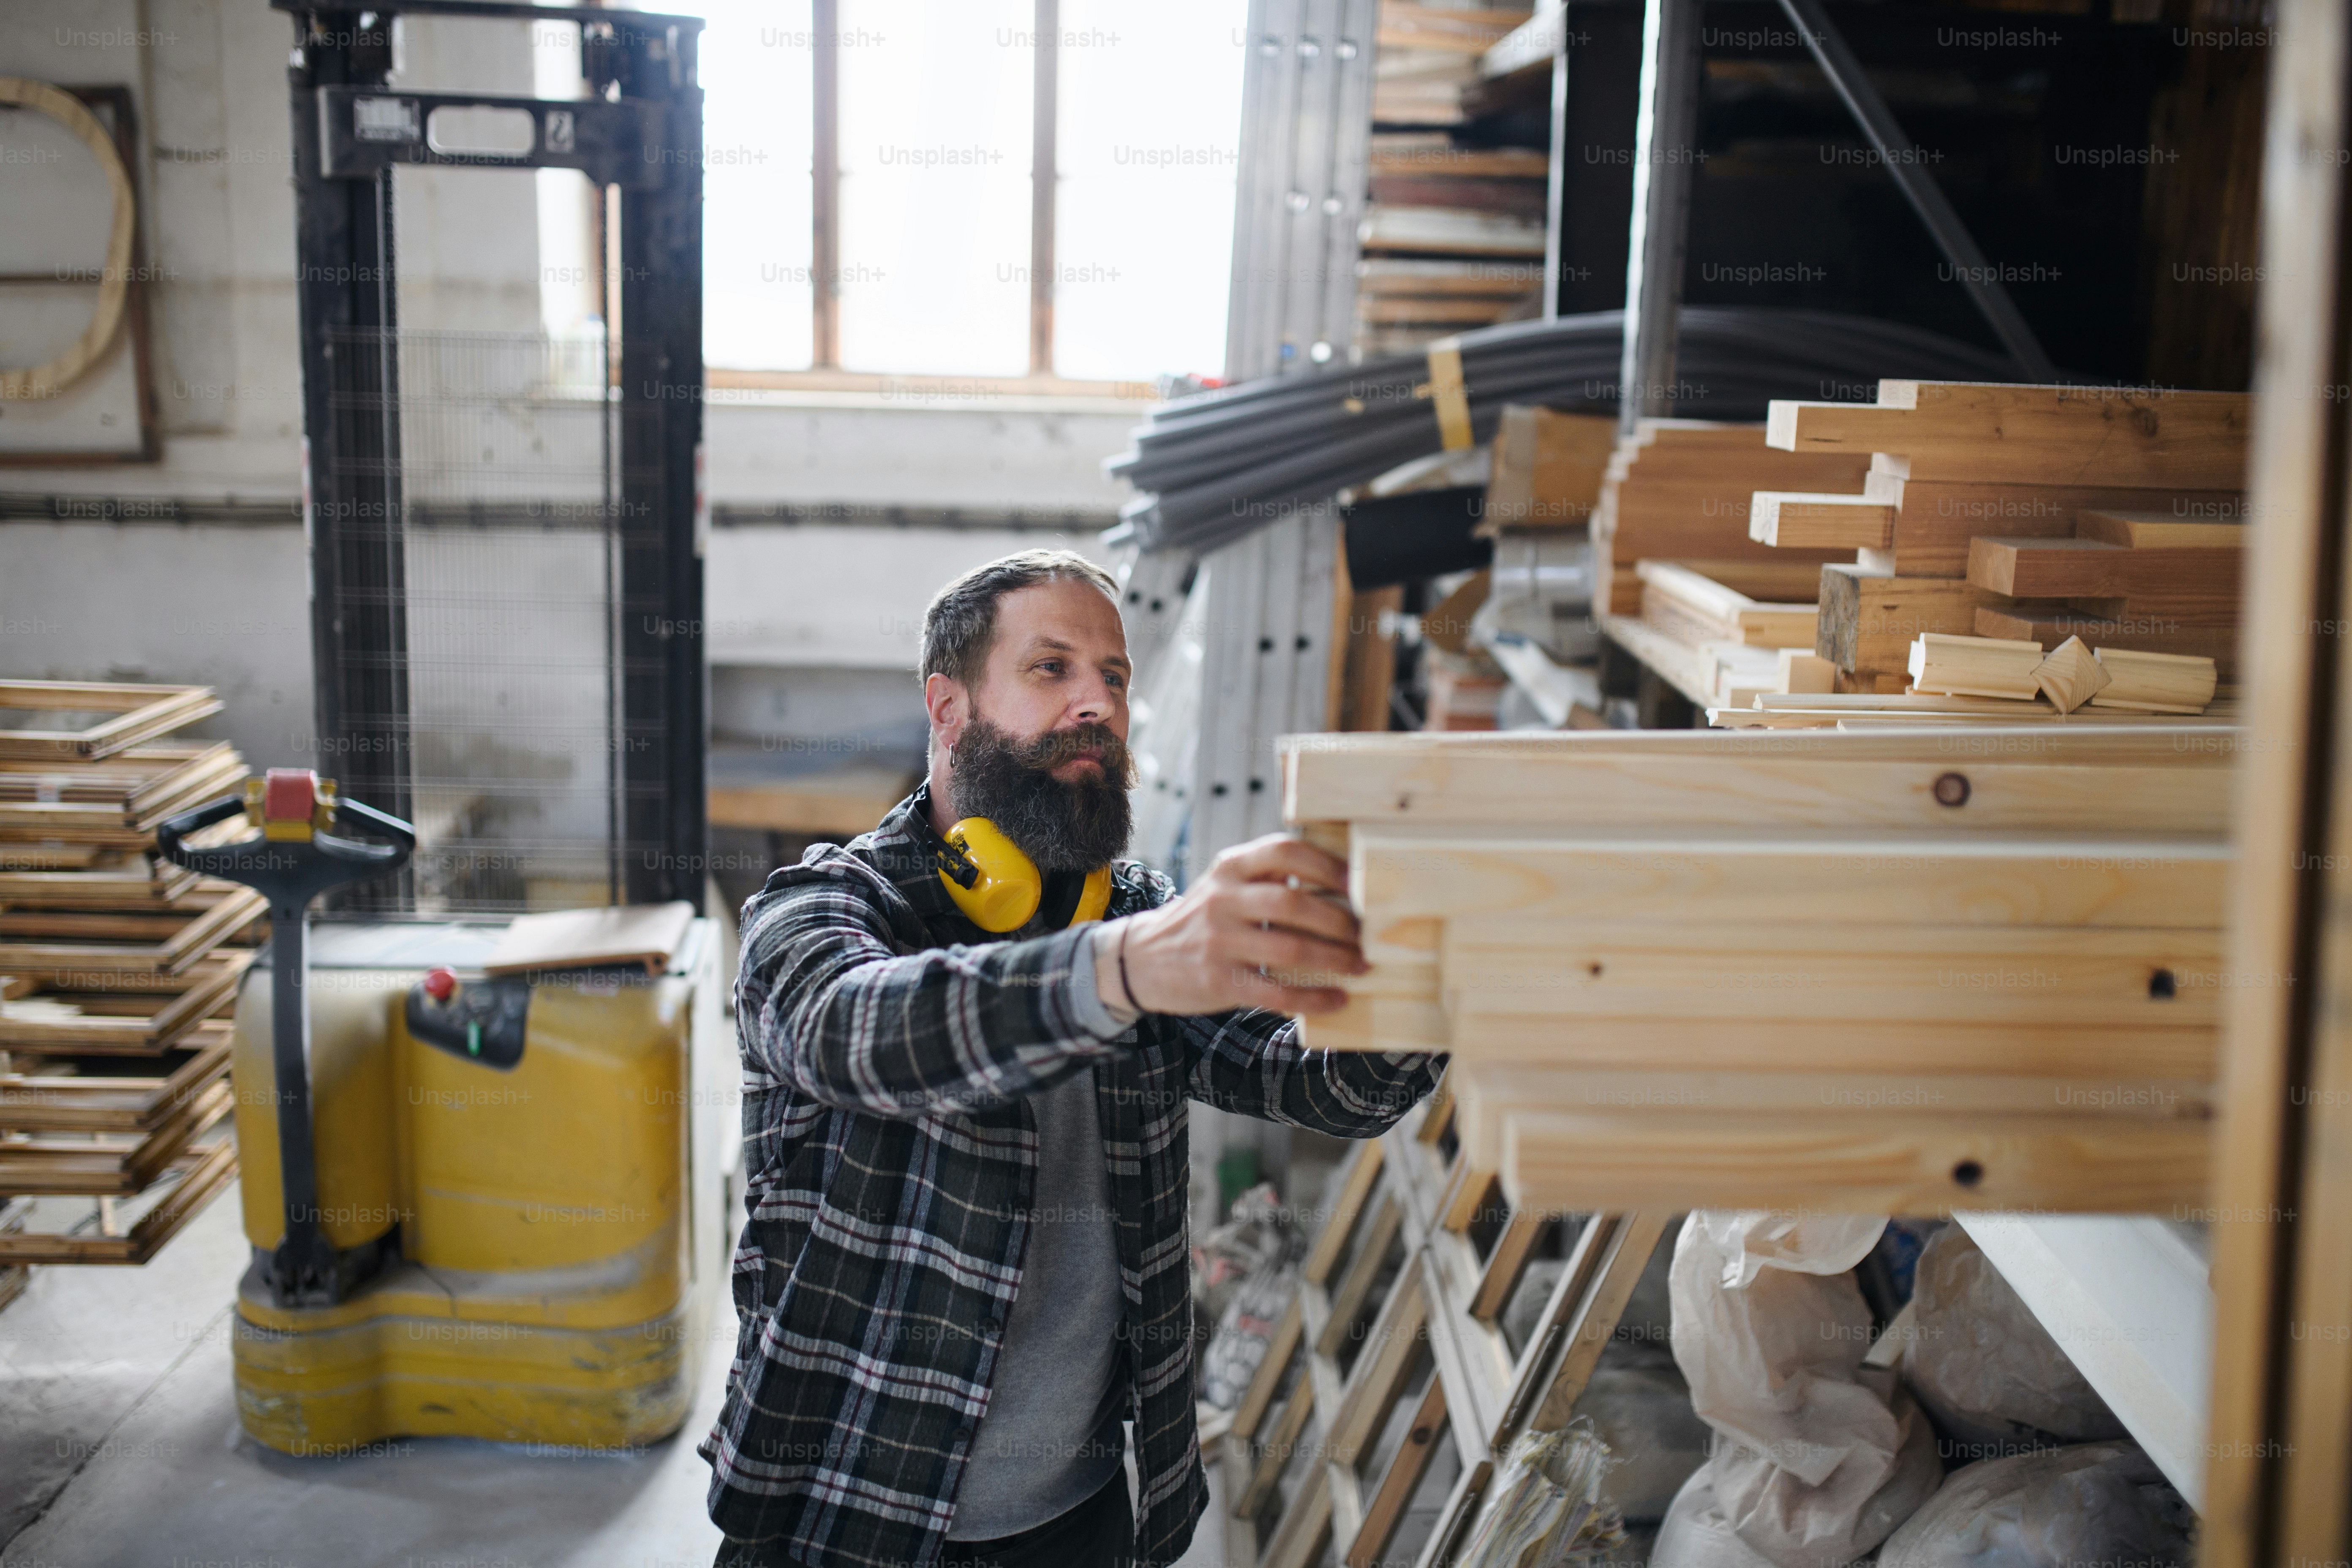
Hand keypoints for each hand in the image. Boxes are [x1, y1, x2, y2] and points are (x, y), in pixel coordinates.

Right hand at [1107, 835, 1366, 1016]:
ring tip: (1360, 965)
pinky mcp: (1218, 981)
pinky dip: (1314, 998)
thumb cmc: (1203, 918)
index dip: (1327, 865)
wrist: (1142, 958)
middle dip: (1338, 921)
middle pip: (1291, 902)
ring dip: (1334, 959)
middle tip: (1365, 934)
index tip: (1357, 884)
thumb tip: (1342, 881)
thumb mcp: (1225, 884)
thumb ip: (1268, 876)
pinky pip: (1276, 993)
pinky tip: (1337, 999)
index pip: (1284, 851)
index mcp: (1229, 867)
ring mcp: (1218, 941)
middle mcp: (1222, 899)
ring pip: (1289, 949)